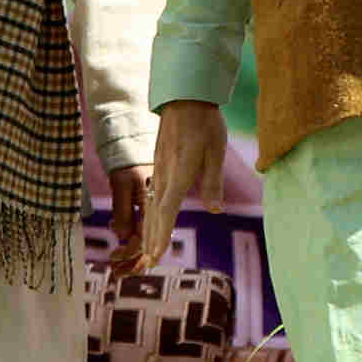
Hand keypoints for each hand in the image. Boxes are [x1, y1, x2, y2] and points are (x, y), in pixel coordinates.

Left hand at [105, 163, 153, 274]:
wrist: (131, 146)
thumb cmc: (126, 164)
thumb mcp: (121, 185)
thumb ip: (122, 211)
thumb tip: (120, 235)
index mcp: (153, 208)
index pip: (144, 240)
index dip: (130, 255)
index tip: (114, 260)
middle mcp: (154, 212)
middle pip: (146, 244)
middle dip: (132, 261)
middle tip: (115, 272)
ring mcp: (150, 210)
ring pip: (142, 238)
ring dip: (129, 252)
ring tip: (114, 261)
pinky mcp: (144, 205)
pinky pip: (138, 226)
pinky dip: (128, 236)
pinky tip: (115, 230)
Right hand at [141, 103, 226, 271]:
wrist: (184, 97)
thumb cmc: (205, 123)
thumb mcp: (216, 151)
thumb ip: (213, 182)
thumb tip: (216, 210)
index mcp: (179, 173)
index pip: (168, 210)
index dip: (162, 234)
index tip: (155, 255)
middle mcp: (164, 174)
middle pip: (155, 213)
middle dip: (151, 240)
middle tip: (148, 264)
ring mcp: (158, 169)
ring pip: (150, 206)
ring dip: (148, 230)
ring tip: (146, 252)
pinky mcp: (158, 164)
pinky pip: (151, 195)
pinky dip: (149, 214)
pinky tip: (150, 223)